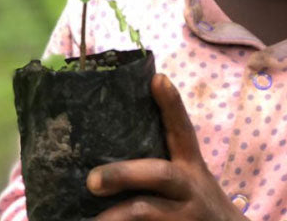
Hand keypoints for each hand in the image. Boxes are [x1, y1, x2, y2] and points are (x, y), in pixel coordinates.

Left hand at [87, 73, 248, 220]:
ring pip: (147, 211)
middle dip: (124, 174)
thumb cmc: (195, 204)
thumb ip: (163, 164)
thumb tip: (112, 145)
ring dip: (115, 215)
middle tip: (91, 180)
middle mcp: (190, 187)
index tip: (158, 78)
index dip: (172, 104)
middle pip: (160, 174)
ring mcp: (186, 216)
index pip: (182, 129)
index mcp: (191, 166)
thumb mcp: (189, 180)